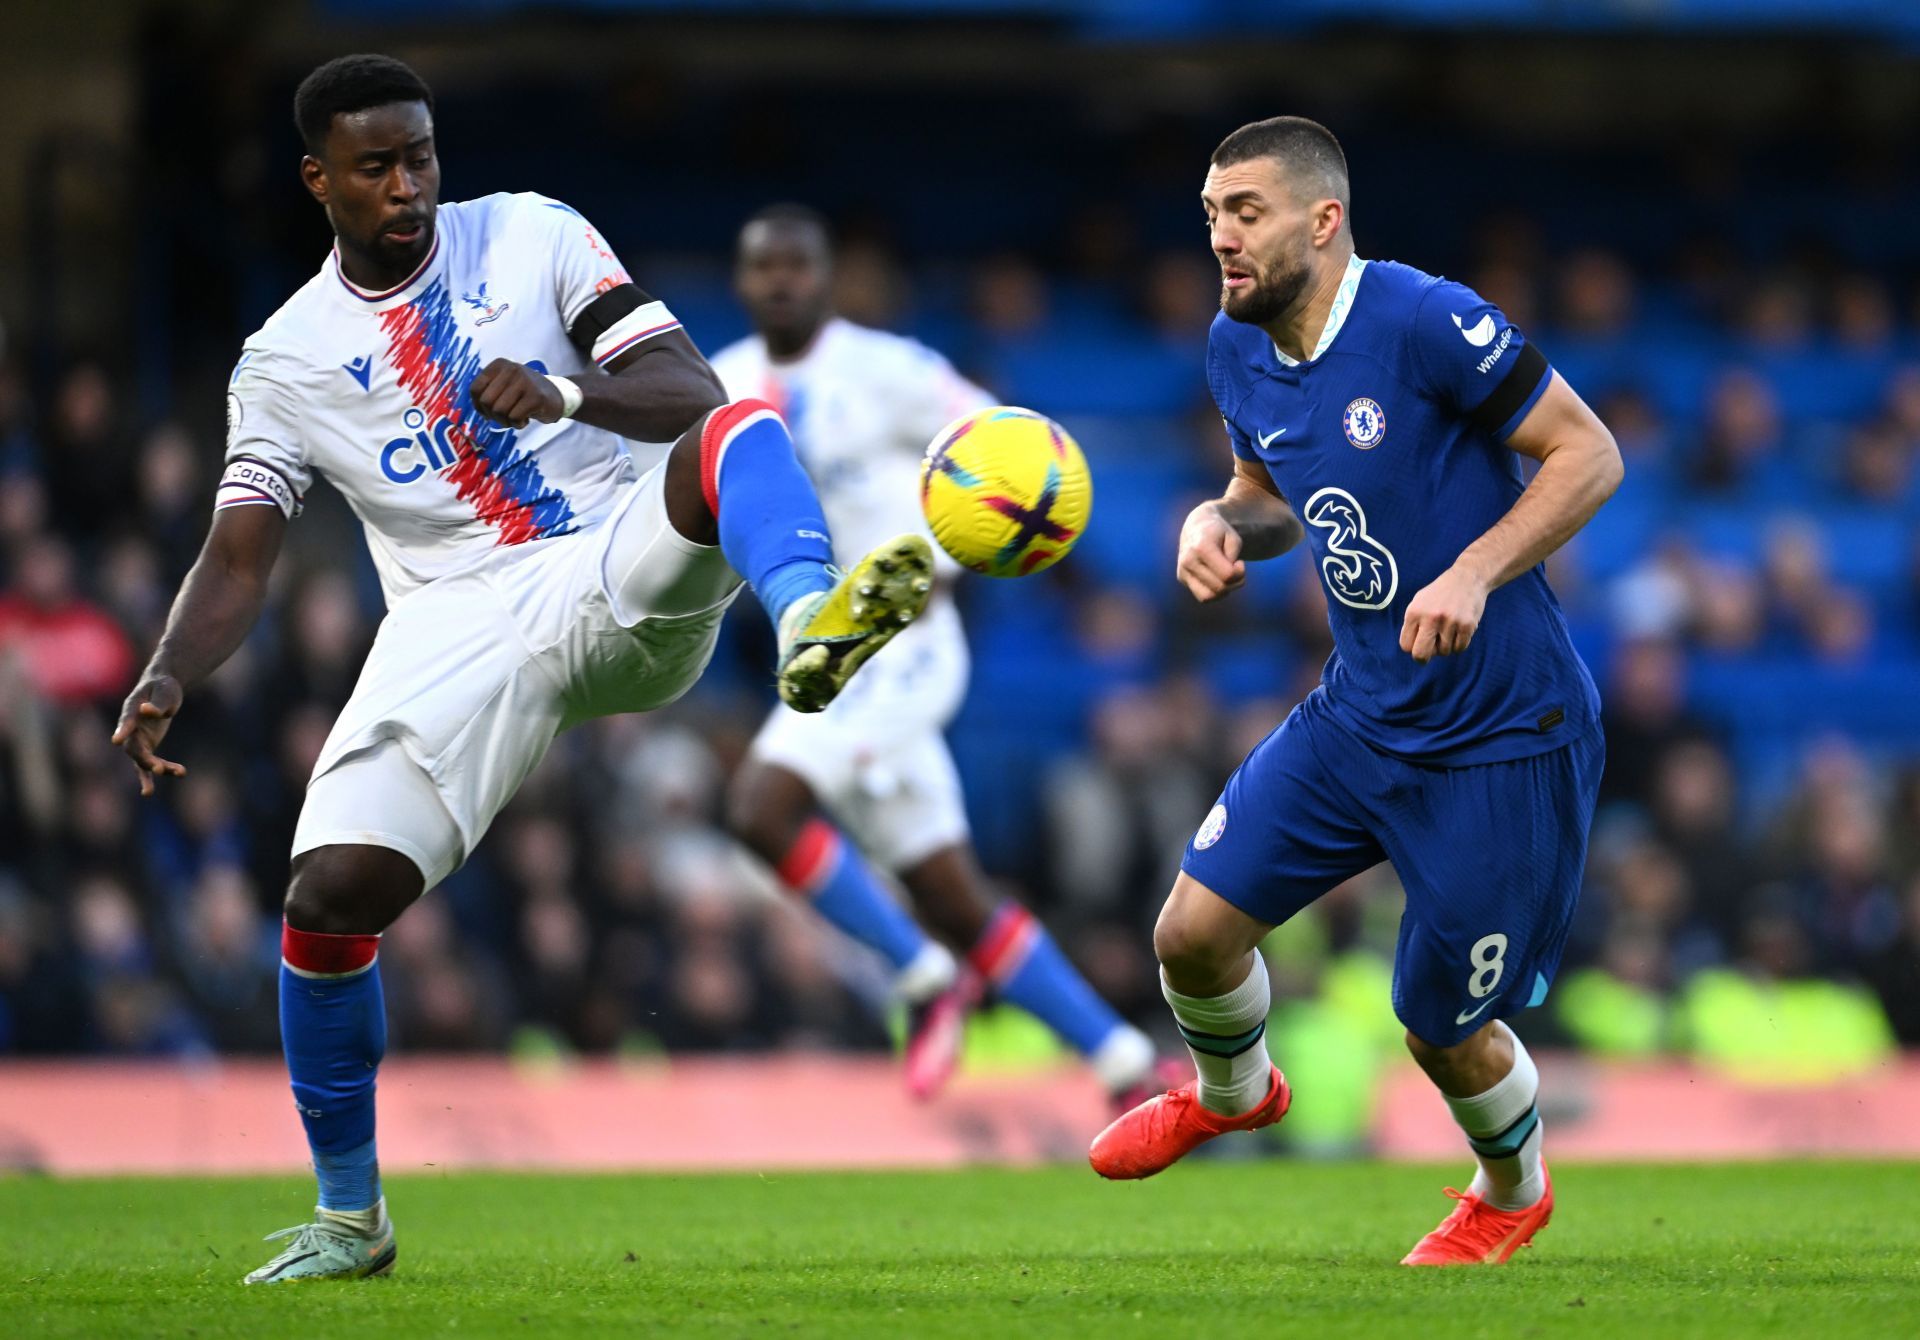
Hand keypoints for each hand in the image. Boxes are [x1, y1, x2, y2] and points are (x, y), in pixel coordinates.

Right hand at [111, 675, 186, 796]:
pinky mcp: (147, 747)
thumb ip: (157, 703)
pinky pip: (150, 763)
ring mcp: (138, 739)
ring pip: (142, 759)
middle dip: (144, 758)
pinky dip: (159, 772)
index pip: (127, 721)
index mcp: (131, 709)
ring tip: (174, 775)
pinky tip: (160, 785)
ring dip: (156, 768)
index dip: (123, 730)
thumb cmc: (162, 687)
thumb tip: (147, 710)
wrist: (162, 689)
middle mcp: (131, 728)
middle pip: (133, 747)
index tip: (117, 740)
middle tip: (157, 766)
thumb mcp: (165, 691)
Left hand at [470, 359, 563, 428]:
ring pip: (499, 410)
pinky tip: (525, 419)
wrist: (556, 395)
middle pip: (486, 401)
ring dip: (505, 421)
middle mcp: (511, 369)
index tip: (489, 412)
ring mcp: (524, 382)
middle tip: (504, 417)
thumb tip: (479, 409)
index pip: (475, 388)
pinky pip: (514, 417)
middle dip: (493, 415)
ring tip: (515, 418)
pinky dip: (517, 424)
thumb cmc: (525, 393)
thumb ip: (488, 391)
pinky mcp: (535, 397)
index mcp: (499, 365)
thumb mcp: (504, 384)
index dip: (478, 406)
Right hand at [1176, 501, 1246, 602]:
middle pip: (1219, 587)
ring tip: (1228, 578)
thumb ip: (1233, 557)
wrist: (1197, 526)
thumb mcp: (1233, 538)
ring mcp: (1183, 570)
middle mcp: (1188, 560)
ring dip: (1224, 591)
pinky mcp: (1181, 578)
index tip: (1241, 562)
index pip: (1227, 575)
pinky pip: (1202, 596)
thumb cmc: (1219, 532)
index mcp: (1201, 547)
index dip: (1240, 573)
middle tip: (1237, 570)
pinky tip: (1218, 581)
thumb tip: (1228, 577)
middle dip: (1235, 582)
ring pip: (1208, 596)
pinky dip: (1214, 593)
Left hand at [1399, 564, 1488, 663]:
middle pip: (1420, 654)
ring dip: (1446, 646)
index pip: (1406, 645)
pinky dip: (1459, 644)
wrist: (1467, 578)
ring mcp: (1449, 622)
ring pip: (1444, 652)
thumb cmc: (1440, 593)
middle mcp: (1430, 618)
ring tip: (1448, 631)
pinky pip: (1460, 648)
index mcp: (1414, 612)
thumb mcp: (1419, 602)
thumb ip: (1412, 623)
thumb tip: (1411, 648)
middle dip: (1424, 657)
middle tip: (1430, 651)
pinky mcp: (1467, 625)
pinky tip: (1458, 632)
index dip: (1412, 647)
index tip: (1419, 643)